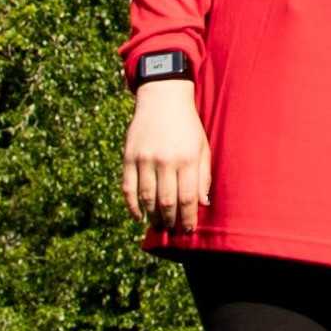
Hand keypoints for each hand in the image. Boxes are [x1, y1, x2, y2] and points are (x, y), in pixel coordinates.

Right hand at [123, 81, 212, 232]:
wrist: (162, 99)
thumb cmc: (187, 126)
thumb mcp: (202, 147)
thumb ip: (203, 175)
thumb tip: (203, 203)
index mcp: (187, 159)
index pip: (188, 198)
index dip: (188, 218)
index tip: (188, 231)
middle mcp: (165, 160)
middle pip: (166, 201)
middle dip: (170, 220)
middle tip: (172, 231)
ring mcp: (144, 159)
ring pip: (146, 197)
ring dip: (152, 216)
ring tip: (158, 225)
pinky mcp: (128, 157)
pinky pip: (127, 188)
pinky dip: (131, 205)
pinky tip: (138, 216)